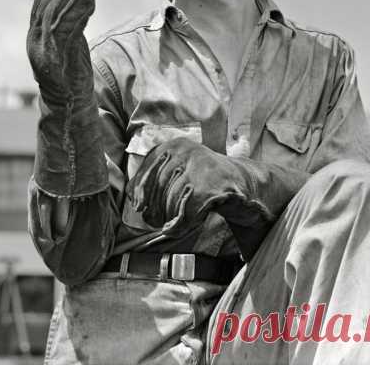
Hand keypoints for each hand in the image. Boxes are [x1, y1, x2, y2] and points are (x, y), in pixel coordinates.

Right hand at [27, 0, 94, 102]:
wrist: (69, 105)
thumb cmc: (71, 69)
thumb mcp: (71, 38)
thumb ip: (72, 15)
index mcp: (37, 31)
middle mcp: (36, 38)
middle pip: (46, 2)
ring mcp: (44, 50)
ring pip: (52, 13)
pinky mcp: (57, 61)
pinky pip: (64, 31)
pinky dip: (75, 11)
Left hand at [126, 137, 247, 228]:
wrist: (238, 180)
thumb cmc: (200, 177)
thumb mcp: (177, 166)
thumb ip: (155, 175)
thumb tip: (132, 197)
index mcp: (173, 145)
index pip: (148, 168)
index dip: (139, 190)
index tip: (137, 205)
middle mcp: (185, 151)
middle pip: (158, 186)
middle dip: (154, 207)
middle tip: (153, 220)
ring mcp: (198, 167)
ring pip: (171, 199)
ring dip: (168, 216)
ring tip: (170, 222)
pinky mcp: (208, 186)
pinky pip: (186, 211)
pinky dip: (181, 223)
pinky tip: (184, 224)